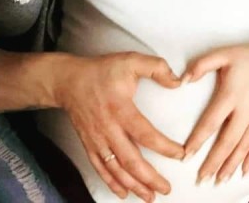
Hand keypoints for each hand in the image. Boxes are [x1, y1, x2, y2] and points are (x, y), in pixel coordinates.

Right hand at [53, 52, 185, 201]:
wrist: (69, 80)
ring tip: (150, 196)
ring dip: (134, 185)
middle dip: (150, 178)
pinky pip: (101, 169)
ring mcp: (97, 139)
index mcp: (120, 108)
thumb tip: (178, 81)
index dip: (164, 147)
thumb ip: (156, 68)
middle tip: (167, 188)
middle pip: (131, 159)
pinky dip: (113, 183)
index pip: (145, 133)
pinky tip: (124, 193)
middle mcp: (108, 128)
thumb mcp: (131, 60)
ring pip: (117, 169)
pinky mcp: (90, 145)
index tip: (180, 154)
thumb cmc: (101, 71)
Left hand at [182, 42, 248, 183]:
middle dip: (213, 162)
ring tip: (219, 180)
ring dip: (230, 165)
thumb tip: (183, 80)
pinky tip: (244, 172)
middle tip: (201, 178)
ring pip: (243, 147)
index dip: (198, 140)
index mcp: (231, 94)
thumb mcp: (224, 53)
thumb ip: (201, 65)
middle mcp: (246, 110)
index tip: (186, 155)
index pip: (211, 122)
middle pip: (227, 141)